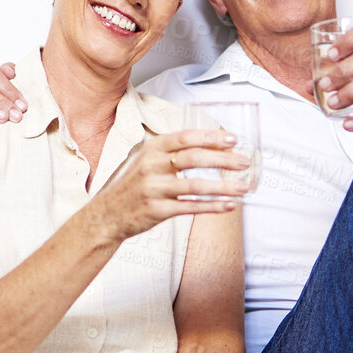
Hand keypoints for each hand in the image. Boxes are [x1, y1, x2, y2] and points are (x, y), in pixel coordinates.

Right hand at [85, 129, 249, 242]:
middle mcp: (152, 166)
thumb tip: (210, 145)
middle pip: (193, 158)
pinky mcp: (157, 210)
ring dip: (223, 187)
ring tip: (243, 188)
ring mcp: (154, 189)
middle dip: (223, 159)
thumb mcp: (146, 159)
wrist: (107, 214)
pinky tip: (228, 206)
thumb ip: (171, 151)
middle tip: (244, 162)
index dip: (211, 137)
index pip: (186, 138)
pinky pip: (190, 207)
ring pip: (195, 185)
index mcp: (152, 148)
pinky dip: (212, 206)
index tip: (233, 140)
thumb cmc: (134, 185)